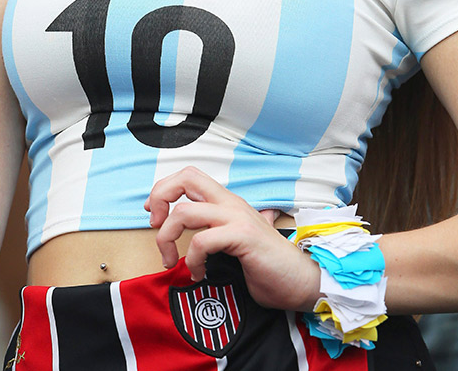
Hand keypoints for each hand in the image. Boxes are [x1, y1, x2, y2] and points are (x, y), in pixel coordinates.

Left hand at [145, 166, 319, 310]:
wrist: (302, 281)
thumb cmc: (270, 266)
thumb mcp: (241, 241)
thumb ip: (227, 230)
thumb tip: (214, 230)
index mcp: (228, 202)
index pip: (189, 176)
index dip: (164, 190)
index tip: (154, 216)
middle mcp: (231, 203)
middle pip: (186, 177)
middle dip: (160, 197)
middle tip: (155, 226)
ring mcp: (237, 217)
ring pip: (185, 211)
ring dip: (167, 238)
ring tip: (171, 261)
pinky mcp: (242, 236)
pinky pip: (201, 240)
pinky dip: (192, 260)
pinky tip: (199, 274)